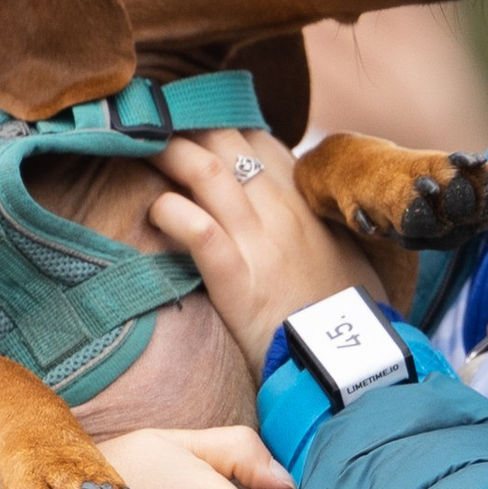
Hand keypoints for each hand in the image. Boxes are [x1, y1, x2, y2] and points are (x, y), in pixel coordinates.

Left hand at [145, 129, 365, 376]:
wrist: (350, 364)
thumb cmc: (345, 314)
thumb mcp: (346, 254)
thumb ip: (319, 224)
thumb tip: (300, 210)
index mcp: (304, 204)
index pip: (259, 140)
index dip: (221, 126)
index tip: (192, 128)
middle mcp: (281, 213)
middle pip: (228, 140)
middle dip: (186, 124)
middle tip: (150, 126)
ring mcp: (260, 244)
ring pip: (209, 173)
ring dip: (169, 152)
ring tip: (138, 147)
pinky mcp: (238, 281)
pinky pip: (200, 232)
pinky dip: (172, 213)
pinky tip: (155, 211)